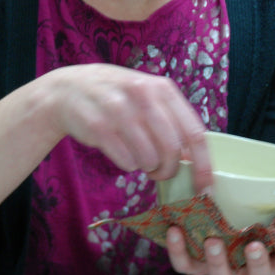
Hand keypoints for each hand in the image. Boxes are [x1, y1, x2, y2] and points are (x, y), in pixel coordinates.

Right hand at [52, 63, 213, 190]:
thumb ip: (171, 119)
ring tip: (137, 157)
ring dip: (147, 167)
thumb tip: (193, 157)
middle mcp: (143, 95)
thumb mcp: (147, 95)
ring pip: (149, 159)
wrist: (68, 89)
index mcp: (162, 88)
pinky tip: (119, 150)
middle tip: (160, 173)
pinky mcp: (99, 127)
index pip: (194, 132)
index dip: (203, 164)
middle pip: (172, 150)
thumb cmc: (116, 96)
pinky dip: (127, 164)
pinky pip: (126, 162)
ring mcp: (119, 110)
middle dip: (169, 170)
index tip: (206, 187)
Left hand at [165, 180, 274, 274]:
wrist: (222, 225)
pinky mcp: (194, 264)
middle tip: (252, 245)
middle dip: (255, 263)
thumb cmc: (259, 216)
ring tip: (214, 240)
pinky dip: (178, 251)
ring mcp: (221, 268)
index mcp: (273, 255)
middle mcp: (248, 268)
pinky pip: (185, 265)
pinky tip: (175, 229)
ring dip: (217, 261)